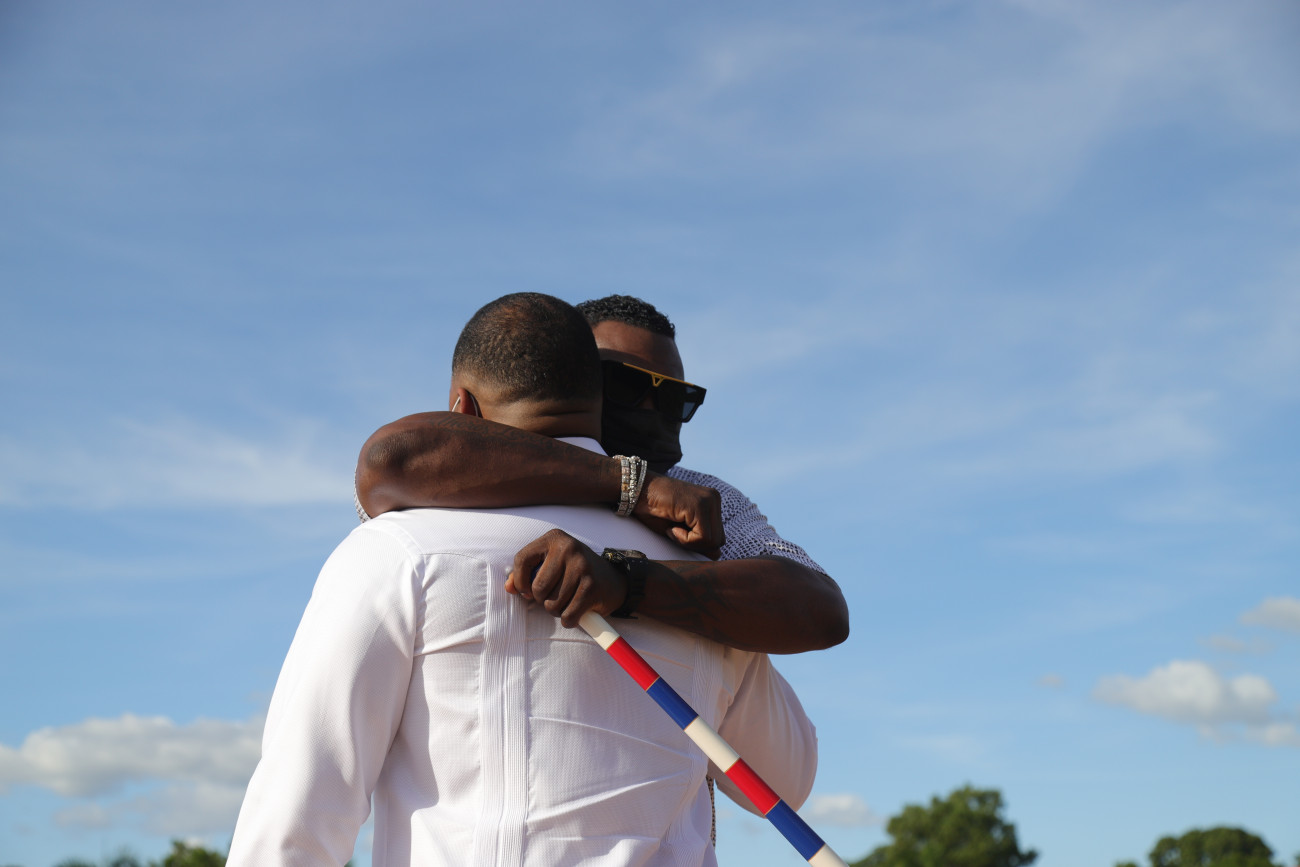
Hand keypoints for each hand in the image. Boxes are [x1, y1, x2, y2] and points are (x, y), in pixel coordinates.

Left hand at [506, 529, 627, 627]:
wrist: (614, 580)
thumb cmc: (575, 573)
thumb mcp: (551, 565)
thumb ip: (526, 574)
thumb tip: (509, 587)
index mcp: (554, 538)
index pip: (522, 560)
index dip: (519, 582)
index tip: (527, 591)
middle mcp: (568, 548)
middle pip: (537, 587)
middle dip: (542, 600)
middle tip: (554, 596)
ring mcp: (582, 566)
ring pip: (552, 604)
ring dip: (556, 611)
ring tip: (567, 601)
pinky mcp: (592, 586)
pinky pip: (568, 615)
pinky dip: (569, 620)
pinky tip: (576, 612)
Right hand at [633, 473, 723, 557]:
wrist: (636, 491)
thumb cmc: (654, 510)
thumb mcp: (680, 529)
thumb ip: (699, 540)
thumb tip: (718, 556)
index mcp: (712, 502)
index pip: (718, 537)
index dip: (697, 543)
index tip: (677, 530)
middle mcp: (714, 499)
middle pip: (718, 541)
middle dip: (695, 544)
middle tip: (674, 530)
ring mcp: (709, 500)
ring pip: (712, 541)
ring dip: (689, 542)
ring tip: (672, 526)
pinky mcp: (700, 505)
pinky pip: (702, 537)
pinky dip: (685, 539)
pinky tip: (672, 526)